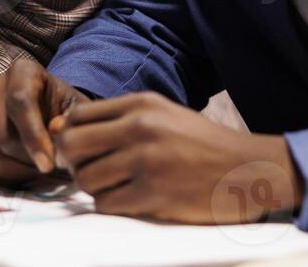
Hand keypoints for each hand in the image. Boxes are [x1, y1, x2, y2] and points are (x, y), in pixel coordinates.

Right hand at [0, 59, 88, 183]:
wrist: (46, 112)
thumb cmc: (63, 110)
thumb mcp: (76, 110)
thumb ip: (72, 119)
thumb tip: (56, 129)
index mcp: (21, 70)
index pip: (20, 102)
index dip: (34, 137)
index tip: (48, 166)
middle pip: (5, 136)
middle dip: (30, 160)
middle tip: (50, 167)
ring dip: (18, 172)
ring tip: (38, 168)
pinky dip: (3, 178)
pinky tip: (22, 172)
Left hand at [51, 92, 302, 223]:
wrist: (246, 169)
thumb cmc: (200, 142)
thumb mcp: (162, 114)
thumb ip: (117, 118)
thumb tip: (61, 130)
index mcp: (141, 104)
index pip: (78, 116)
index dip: (69, 135)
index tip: (79, 150)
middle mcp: (139, 128)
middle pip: (72, 146)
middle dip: (73, 162)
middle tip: (88, 170)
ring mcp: (145, 162)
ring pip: (86, 179)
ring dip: (94, 187)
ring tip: (115, 186)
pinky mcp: (153, 195)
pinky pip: (107, 203)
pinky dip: (112, 204)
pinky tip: (131, 199)